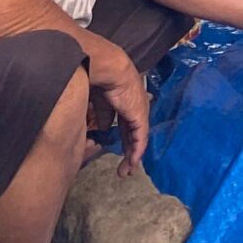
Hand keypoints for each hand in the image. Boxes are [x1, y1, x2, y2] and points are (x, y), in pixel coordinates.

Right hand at [84, 40, 149, 167]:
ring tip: (126, 171)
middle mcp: (136, 108)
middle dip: (128, 151)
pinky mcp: (141, 117)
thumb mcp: (101, 102)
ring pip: (138, 139)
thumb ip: (104, 115)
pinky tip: (132, 162)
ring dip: (132, 156)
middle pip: (133, 135)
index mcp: (126, 103)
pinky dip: (136, 151)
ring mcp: (140, 113)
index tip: (118, 153)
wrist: (110, 71)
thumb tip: (103, 127)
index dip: (122, 140)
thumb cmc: (102, 82)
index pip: (126, 126)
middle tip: (124, 168)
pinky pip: (140, 139)